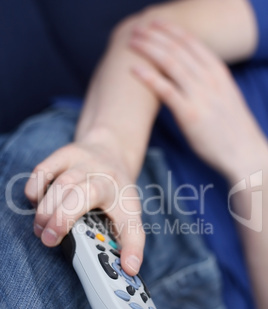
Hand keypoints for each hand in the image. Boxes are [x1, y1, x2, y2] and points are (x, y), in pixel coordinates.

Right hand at [25, 134, 144, 275]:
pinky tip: (38, 204)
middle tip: (49, 241)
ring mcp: (86, 162)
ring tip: (40, 229)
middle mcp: (108, 177)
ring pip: (63, 183)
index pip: (132, 223)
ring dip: (47, 209)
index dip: (132, 247)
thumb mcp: (128, 214)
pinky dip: (36, 189)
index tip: (129, 268)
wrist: (111, 151)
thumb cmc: (116, 192)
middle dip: (63, 220)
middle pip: (86, 194)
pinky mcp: (66, 153)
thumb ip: (127, 241)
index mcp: (126, 199)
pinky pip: (44, 170)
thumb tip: (130, 268)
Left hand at [129, 21, 266, 182]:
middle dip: (153, 36)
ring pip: (170, 63)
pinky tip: (134, 69)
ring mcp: (200, 95)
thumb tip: (188, 76)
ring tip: (131, 43)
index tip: (154, 24)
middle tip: (136, 31)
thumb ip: (207, 82)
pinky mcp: (190, 114)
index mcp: (219, 72)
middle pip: (177, 48)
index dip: (170, 30)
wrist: (244, 152)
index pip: (191, 41)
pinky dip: (148, 77)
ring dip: (148, 49)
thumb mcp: (225, 96)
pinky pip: (165, 90)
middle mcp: (210, 79)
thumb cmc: (232, 128)